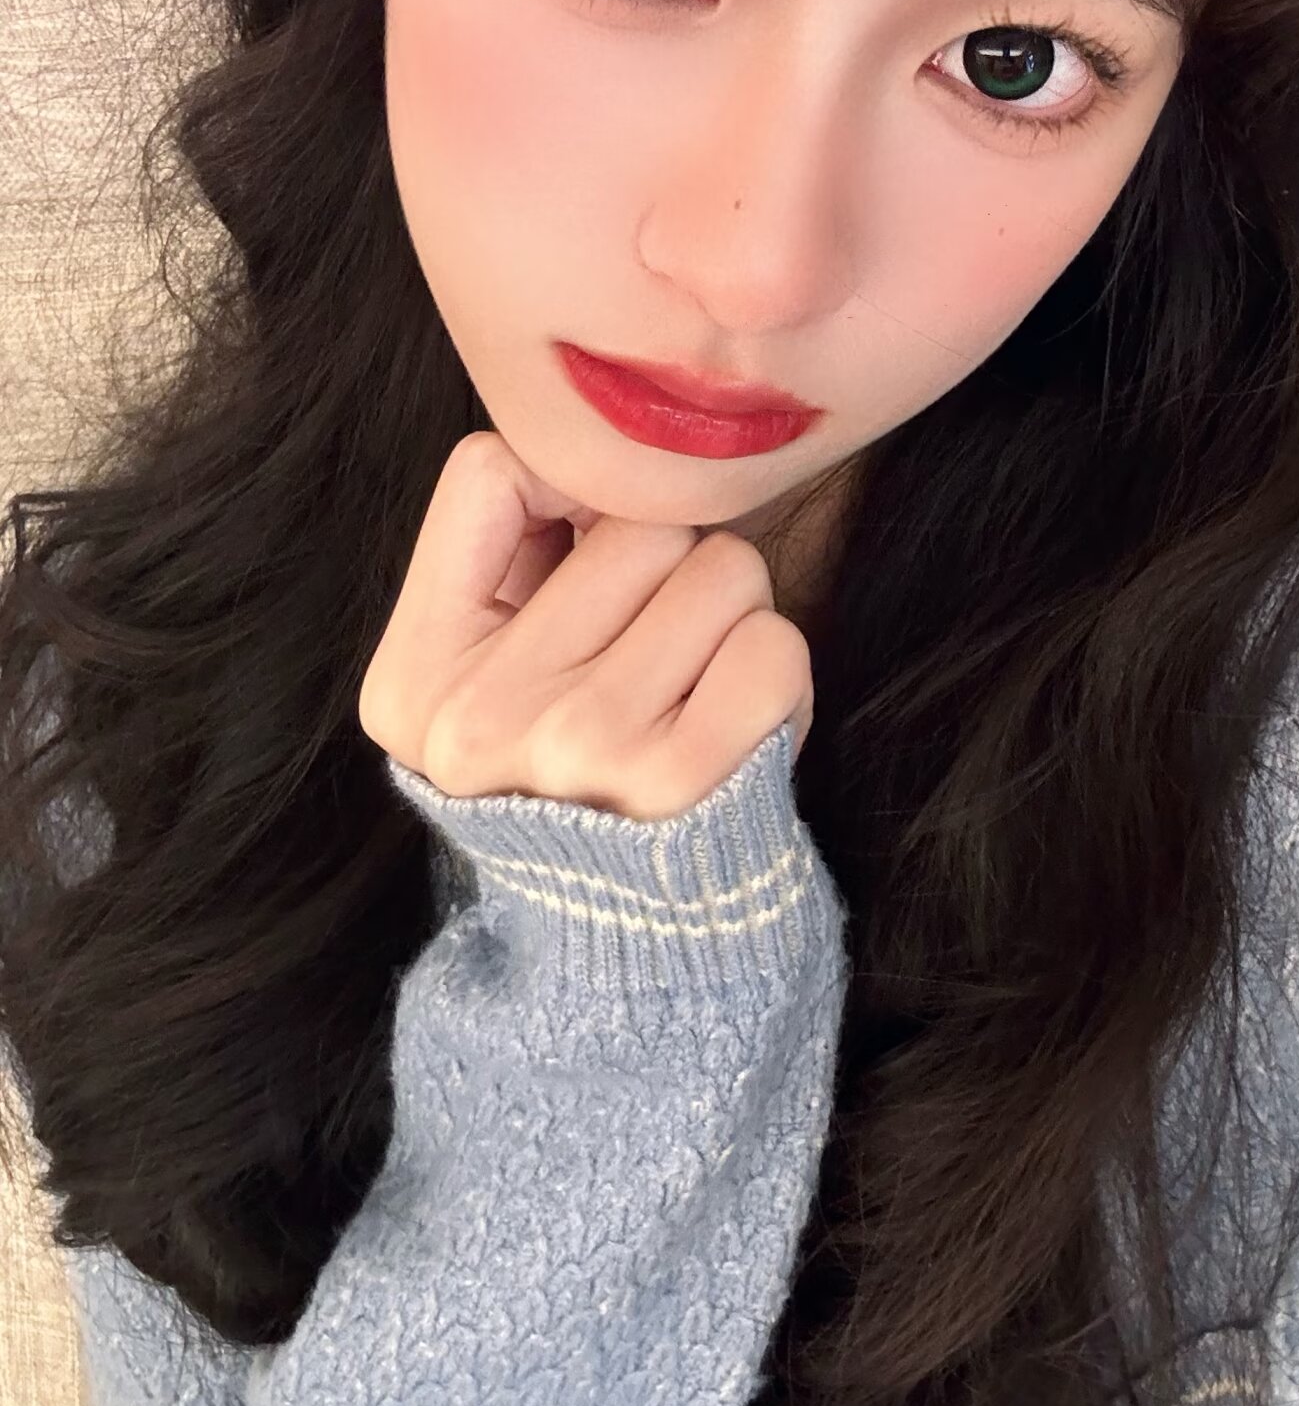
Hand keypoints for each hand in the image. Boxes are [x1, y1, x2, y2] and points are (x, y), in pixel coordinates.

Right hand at [358, 429, 814, 820]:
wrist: (636, 953)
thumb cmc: (579, 783)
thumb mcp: (487, 688)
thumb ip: (507, 561)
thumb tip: (586, 452)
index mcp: (414, 680)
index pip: (490, 470)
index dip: (566, 497)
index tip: (585, 570)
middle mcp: (480, 714)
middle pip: (636, 518)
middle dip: (671, 569)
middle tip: (658, 658)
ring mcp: (579, 747)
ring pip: (722, 568)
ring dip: (732, 622)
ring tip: (696, 696)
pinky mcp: (683, 781)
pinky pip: (773, 645)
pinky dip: (777, 678)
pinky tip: (738, 731)